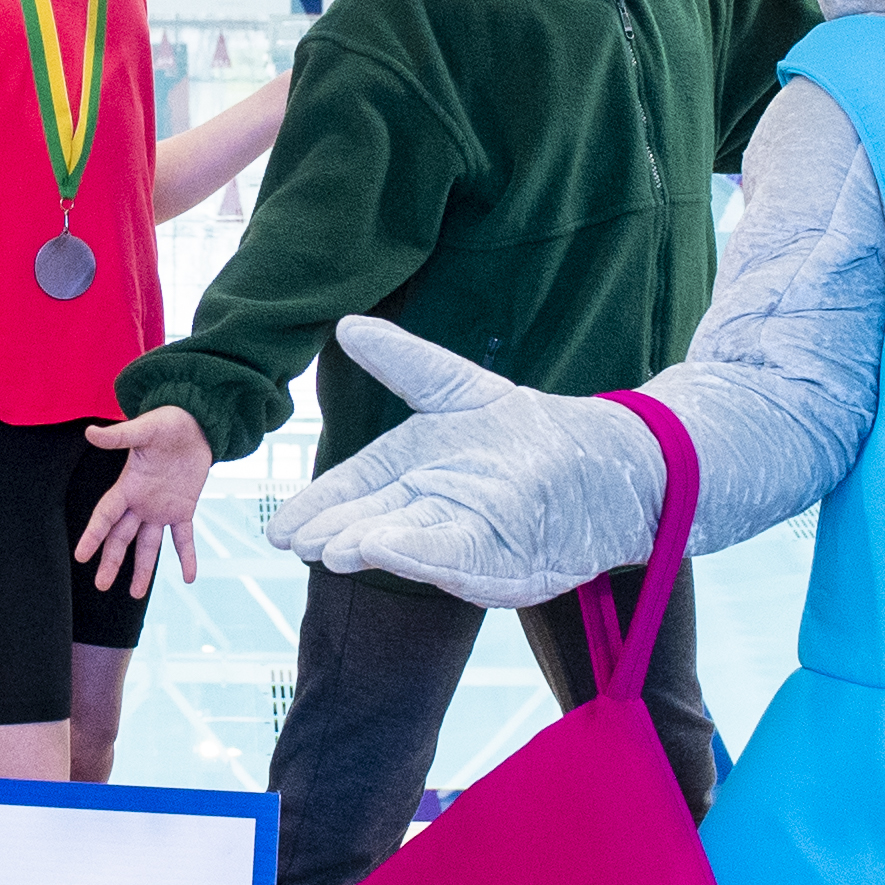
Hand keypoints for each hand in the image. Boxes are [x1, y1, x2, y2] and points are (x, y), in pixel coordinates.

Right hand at [75, 405, 212, 596]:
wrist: (195, 423)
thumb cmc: (167, 421)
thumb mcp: (144, 429)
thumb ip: (119, 436)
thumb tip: (90, 433)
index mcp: (128, 486)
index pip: (105, 516)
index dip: (93, 536)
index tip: (80, 556)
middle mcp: (140, 502)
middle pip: (121, 538)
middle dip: (111, 561)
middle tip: (101, 585)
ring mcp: (161, 509)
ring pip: (148, 545)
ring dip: (142, 569)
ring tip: (135, 594)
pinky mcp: (183, 509)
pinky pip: (183, 539)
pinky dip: (187, 557)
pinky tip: (189, 578)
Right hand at [264, 319, 661, 607]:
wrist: (601, 461)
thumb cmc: (525, 430)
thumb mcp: (458, 388)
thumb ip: (404, 362)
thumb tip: (346, 326)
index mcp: (408, 473)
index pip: (352, 489)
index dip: (318, 509)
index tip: (284, 529)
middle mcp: (428, 511)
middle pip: (372, 523)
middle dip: (337, 534)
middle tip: (301, 541)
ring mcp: (462, 539)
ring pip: (408, 545)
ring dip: (371, 549)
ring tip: (336, 549)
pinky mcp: (499, 558)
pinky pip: (456, 558)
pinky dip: (422, 556)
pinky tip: (388, 550)